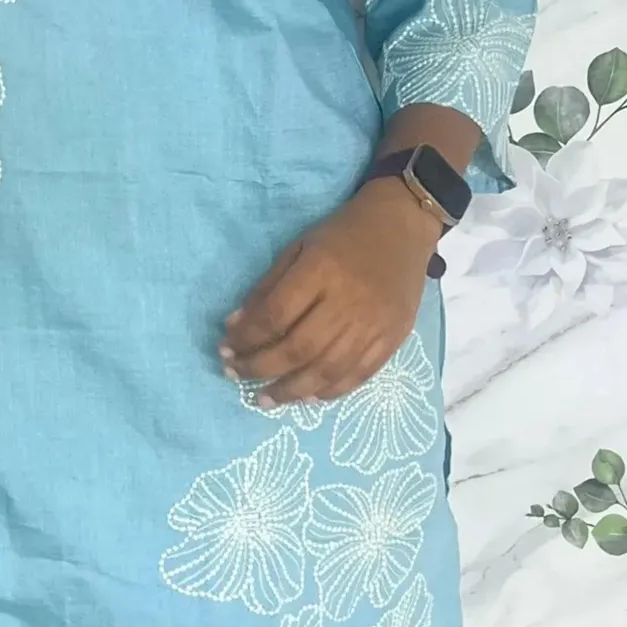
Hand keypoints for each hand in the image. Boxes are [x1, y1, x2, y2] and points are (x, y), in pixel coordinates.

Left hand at [219, 179, 440, 405]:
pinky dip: (330, 391)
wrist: (402, 226)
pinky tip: (307, 397)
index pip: (275, 316)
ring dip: (290, 391)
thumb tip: (234, 327)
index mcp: (321, 271)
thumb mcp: (297, 248)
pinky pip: (358, 375)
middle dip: (260, 368)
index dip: (246, 338)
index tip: (225, 349)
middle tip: (234, 376)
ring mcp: (374, 324)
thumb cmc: (342, 235)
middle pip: (298, 349)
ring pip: (326, 370)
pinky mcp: (393, 338)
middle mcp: (348, 302)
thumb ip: (266, 288)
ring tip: (265, 399)